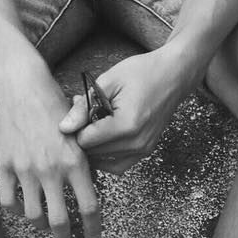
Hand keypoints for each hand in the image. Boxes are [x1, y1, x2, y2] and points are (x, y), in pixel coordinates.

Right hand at [0, 63, 101, 237]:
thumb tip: (88, 184)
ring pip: (33, 215)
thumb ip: (82, 158)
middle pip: (59, 222)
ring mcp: (25, 169)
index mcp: (74, 160)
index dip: (93, 228)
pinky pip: (9, 201)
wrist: (22, 85)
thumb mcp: (77, 129)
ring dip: (41, 225)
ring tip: (45, 224)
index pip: (89, 206)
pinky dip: (16, 209)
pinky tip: (22, 206)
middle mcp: (50, 169)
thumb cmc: (52, 102)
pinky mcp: (5, 165)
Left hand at [58, 49, 191, 174]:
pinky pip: (118, 165)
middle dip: (82, 133)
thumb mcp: (109, 81)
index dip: (75, 126)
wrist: (173, 75)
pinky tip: (101, 136)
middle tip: (84, 108)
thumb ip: (85, 106)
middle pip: (93, 153)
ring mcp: (143, 150)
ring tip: (94, 117)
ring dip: (93, 144)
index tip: (76, 107)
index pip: (85, 141)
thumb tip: (64, 128)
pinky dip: (105, 155)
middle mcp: (136, 143)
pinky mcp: (146, 151)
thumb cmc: (141, 72)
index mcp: (126, 125)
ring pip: (103, 161)